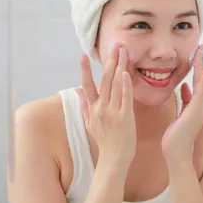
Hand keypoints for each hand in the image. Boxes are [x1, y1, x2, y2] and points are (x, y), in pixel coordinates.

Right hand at [77, 42, 136, 166]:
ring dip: (120, 66)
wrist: (114, 159)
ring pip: (115, 85)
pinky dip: (125, 85)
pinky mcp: (125, 117)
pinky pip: (125, 98)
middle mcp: (100, 108)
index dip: (84, 70)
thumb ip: (84, 105)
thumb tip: (77, 90)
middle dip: (110, 60)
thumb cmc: (104, 141)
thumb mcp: (89, 123)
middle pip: (105, 79)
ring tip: (123, 51)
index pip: (87, 85)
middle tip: (114, 44)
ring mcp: (112, 112)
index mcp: (92, 109)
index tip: (82, 55)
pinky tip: (126, 73)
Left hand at [161, 44, 202, 164]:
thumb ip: (185, 99)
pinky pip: (202, 91)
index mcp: (200, 106)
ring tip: (202, 49)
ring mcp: (202, 107)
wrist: (176, 152)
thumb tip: (184, 86)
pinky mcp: (196, 109)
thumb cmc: (176, 136)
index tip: (202, 57)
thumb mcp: (181, 113)